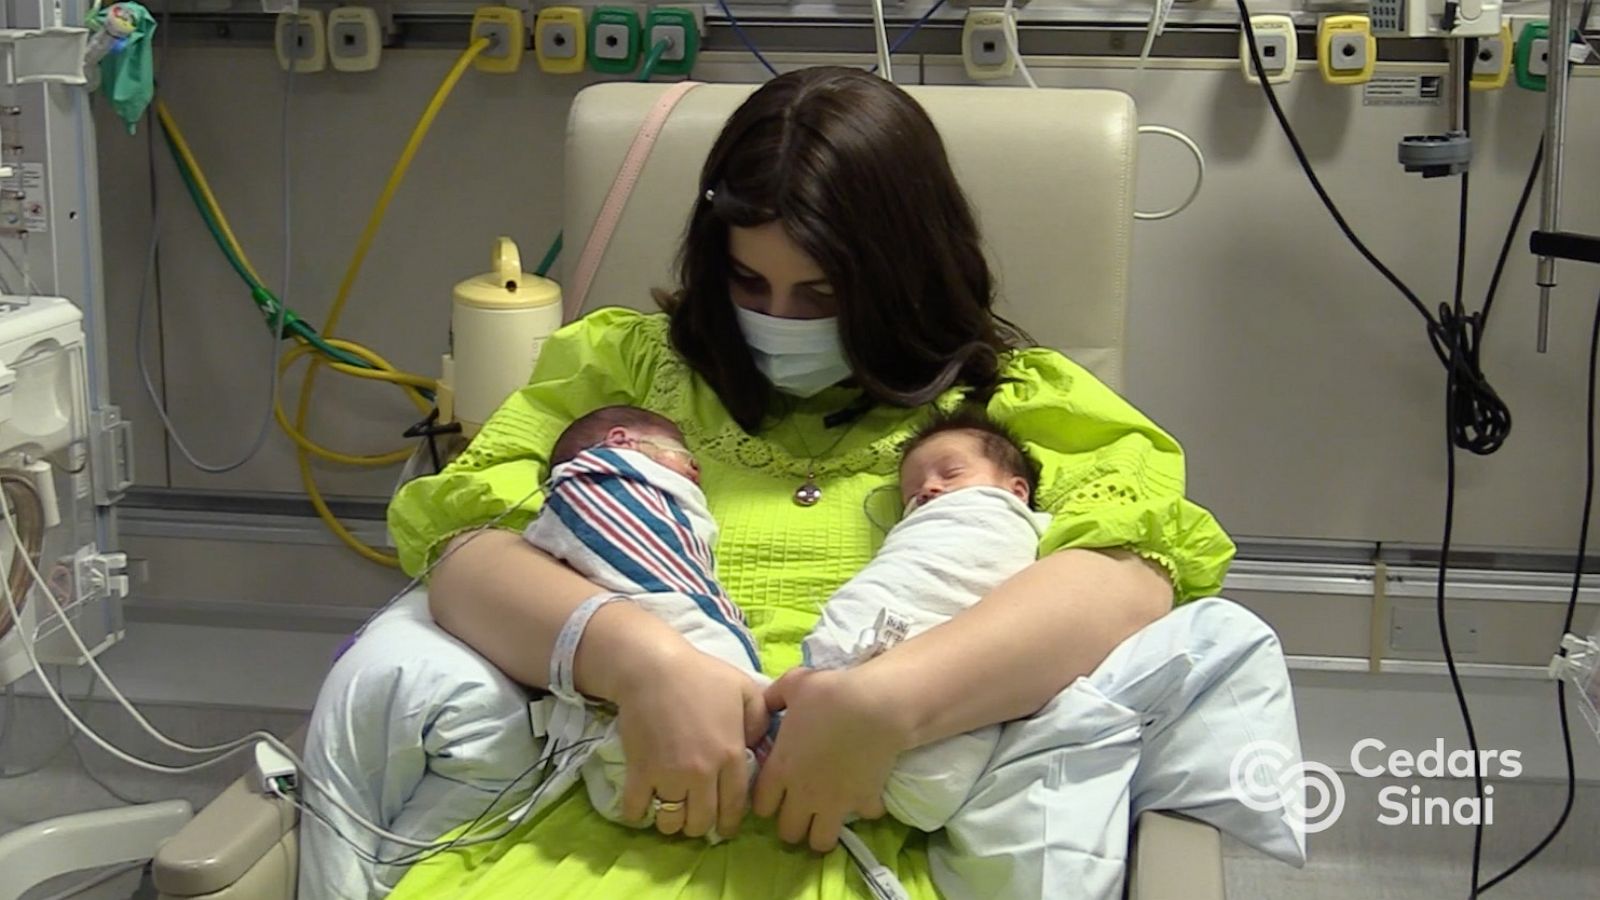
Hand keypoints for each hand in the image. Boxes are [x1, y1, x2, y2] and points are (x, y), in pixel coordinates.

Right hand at [612, 646, 770, 839]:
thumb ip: (760, 720)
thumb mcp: (744, 690)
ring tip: (670, 809)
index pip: (734, 807)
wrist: (653, 667)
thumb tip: (760, 747)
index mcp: (730, 755)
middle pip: (702, 821)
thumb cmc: (701, 675)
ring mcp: (669, 775)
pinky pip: (638, 810)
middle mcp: (702, 773)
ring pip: (672, 822)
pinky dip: (639, 813)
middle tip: (695, 814)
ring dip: (671, 821)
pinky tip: (643, 804)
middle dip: (700, 824)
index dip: (729, 823)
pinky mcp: (640, 772)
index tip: (723, 825)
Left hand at [752, 667, 910, 851]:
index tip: (775, 792)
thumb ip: (773, 696)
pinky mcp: (864, 802)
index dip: (766, 802)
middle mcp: (804, 794)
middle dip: (791, 824)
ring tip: (826, 815)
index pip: (761, 807)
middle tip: (799, 808)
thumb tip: (766, 703)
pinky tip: (863, 792)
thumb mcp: (794, 684)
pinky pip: (862, 818)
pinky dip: (863, 810)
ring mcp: (835, 803)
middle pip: (788, 833)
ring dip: (821, 832)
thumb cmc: (829, 694)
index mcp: (781, 769)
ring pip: (820, 842)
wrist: (875, 707)